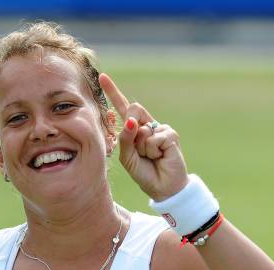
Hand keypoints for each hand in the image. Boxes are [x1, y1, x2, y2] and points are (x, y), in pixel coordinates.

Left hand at [99, 73, 188, 200]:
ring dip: (142, 147)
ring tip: (151, 157)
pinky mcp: (170, 134)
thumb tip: (131, 120)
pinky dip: (153, 150)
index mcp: (134, 129)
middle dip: (132, 127)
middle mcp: (147, 125)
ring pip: (142, 128)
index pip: (122, 108)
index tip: (102, 77)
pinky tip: (160, 157)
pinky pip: (154, 137)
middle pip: (133, 108)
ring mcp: (160, 128)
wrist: (162, 187)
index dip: (113, 92)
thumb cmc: (144, 173)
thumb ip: (125, 138)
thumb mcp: (127, 157)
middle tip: (140, 149)